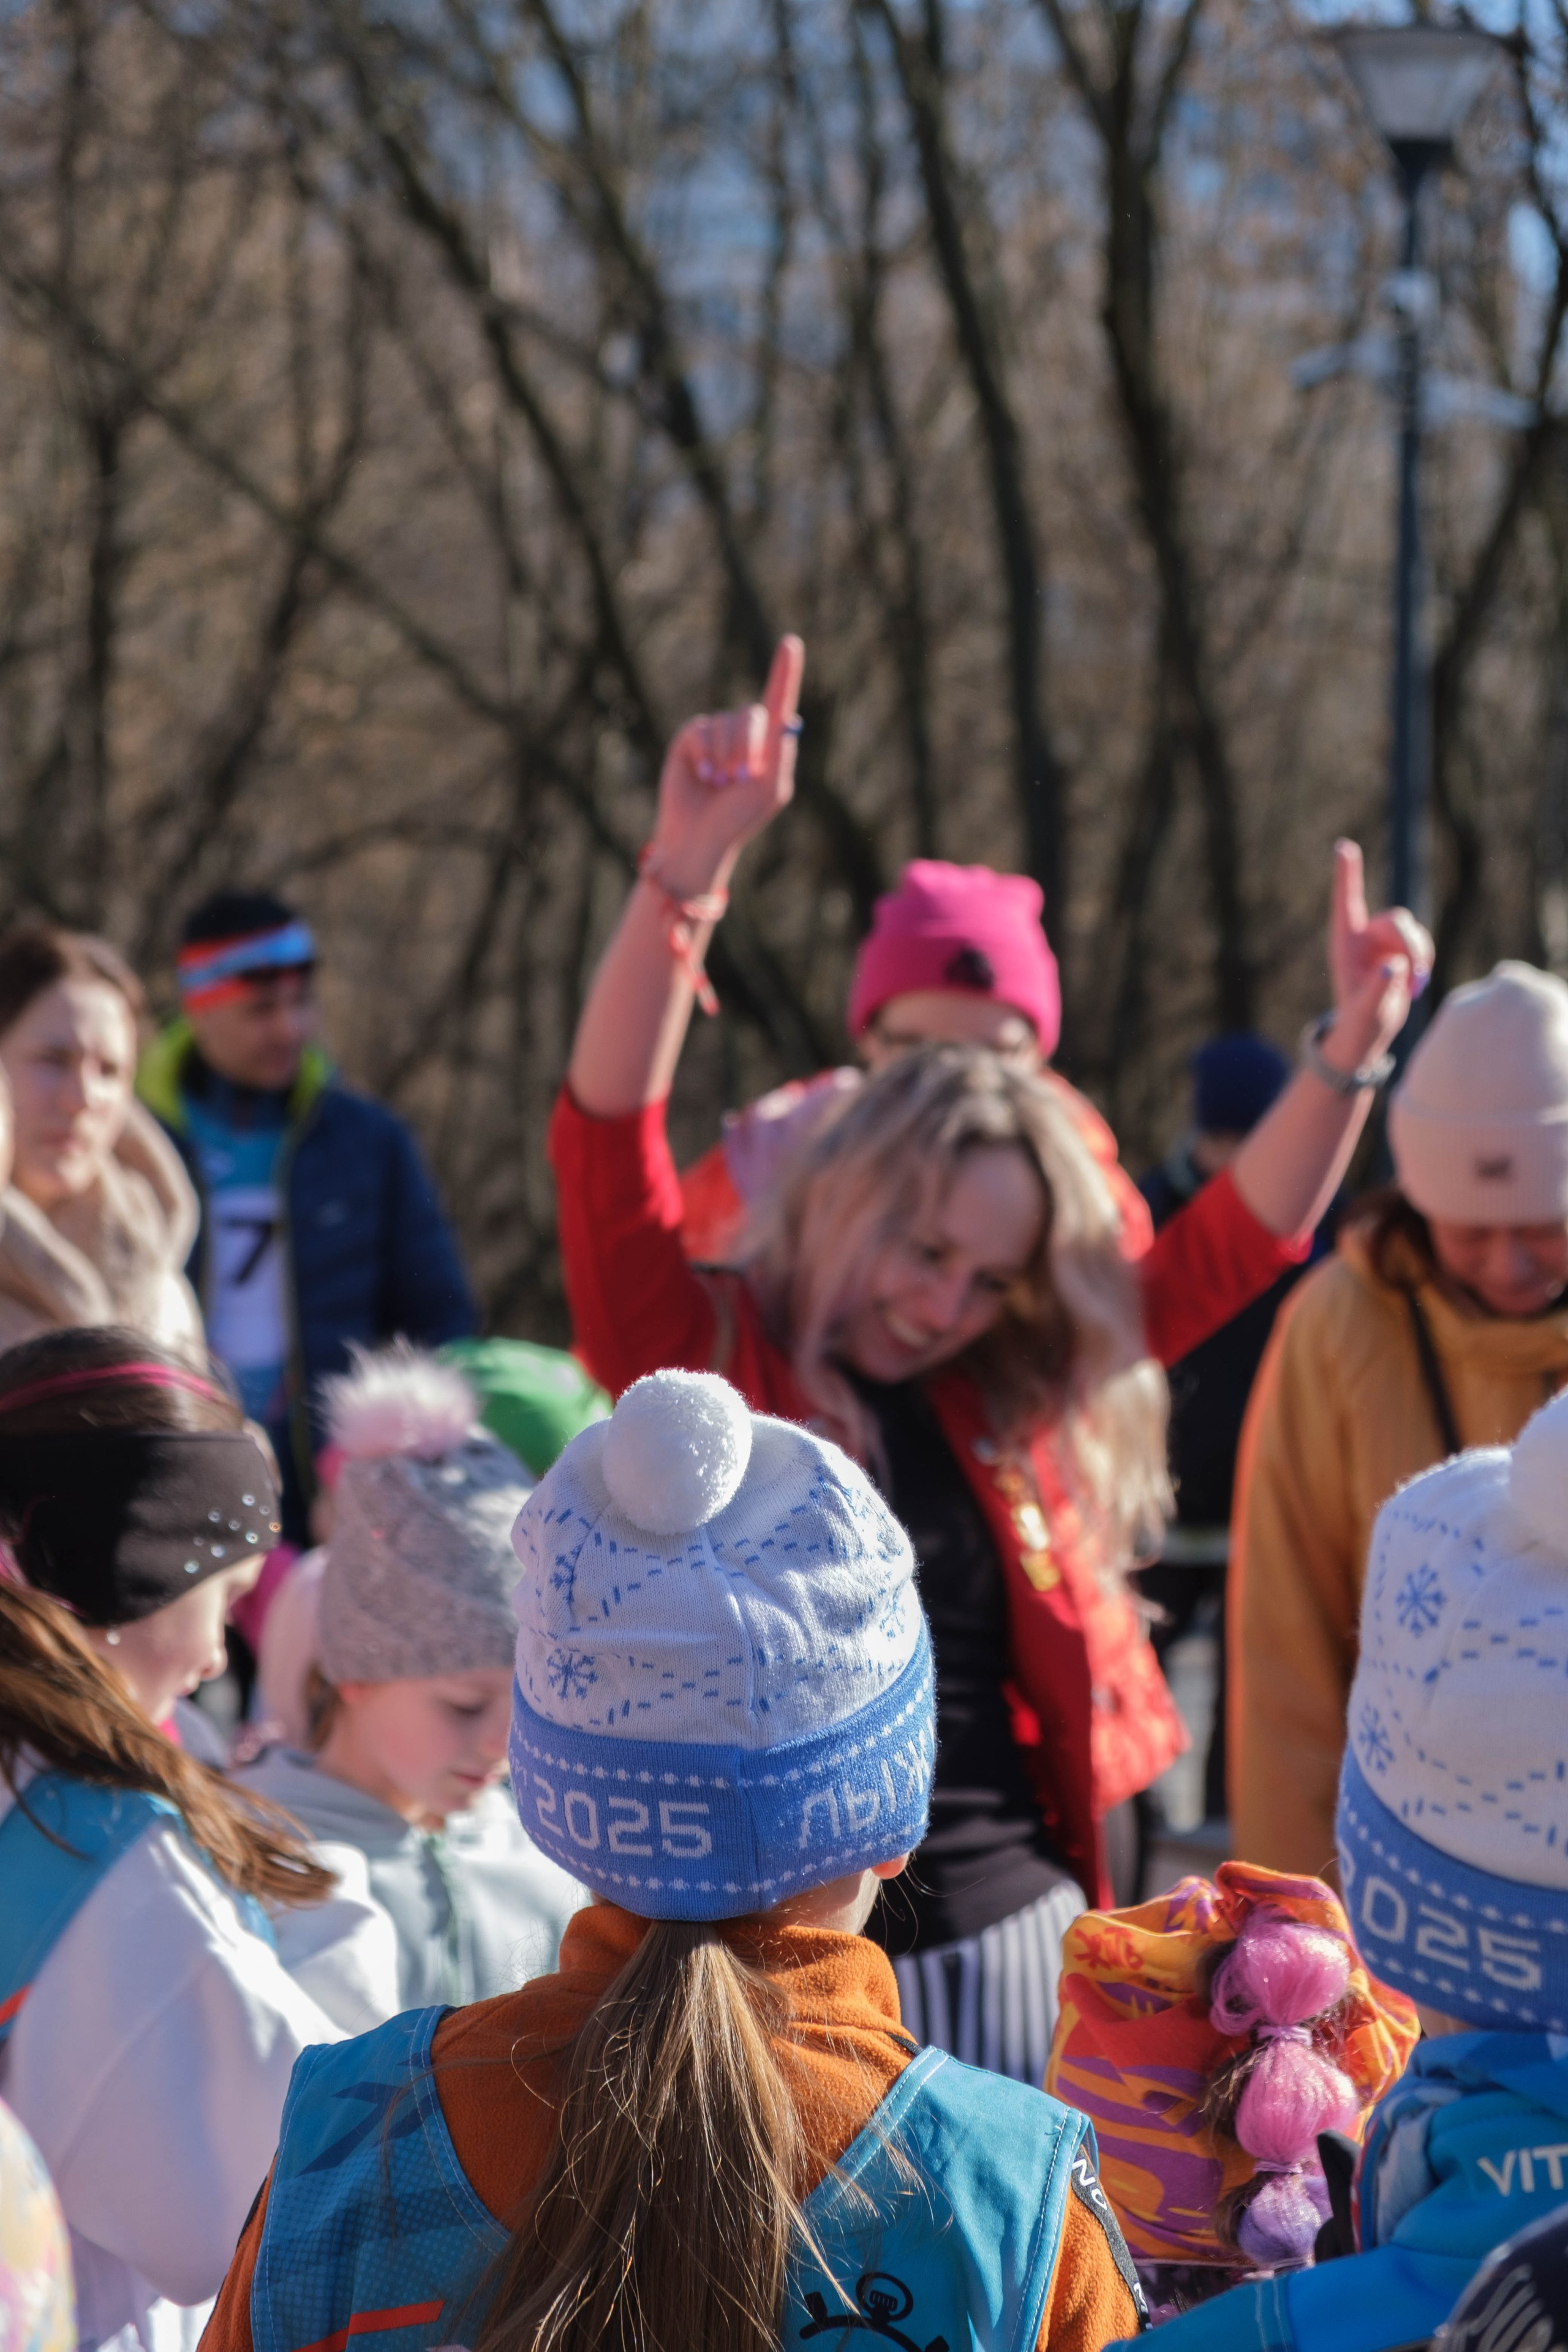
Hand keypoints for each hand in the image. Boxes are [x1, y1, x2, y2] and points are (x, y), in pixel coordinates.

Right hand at [646, 636, 805, 897]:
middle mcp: (744, 734)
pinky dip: (705, 756)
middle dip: (747, 746)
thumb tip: (786, 720)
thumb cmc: (738, 818)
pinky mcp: (690, 739)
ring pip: (724, 724)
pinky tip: (704, 777)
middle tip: (742, 776)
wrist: (699, 836)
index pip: (779, 701)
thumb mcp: (770, 791)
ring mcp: (716, 735)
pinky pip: (700, 731)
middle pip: (752, 715)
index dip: (785, 672)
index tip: (790, 643)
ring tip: (719, 784)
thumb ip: (779, 756)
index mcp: (769, 744)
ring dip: (724, 757)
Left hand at [1323, 839, 1433, 1072]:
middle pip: (1394, 920)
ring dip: (1419, 953)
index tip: (1344, 846)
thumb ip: (1379, 988)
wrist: (1371, 1030)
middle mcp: (1364, 937)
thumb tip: (1394, 966)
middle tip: (1416, 969)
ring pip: (1412, 930)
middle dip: (1409, 941)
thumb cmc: (1360, 1020)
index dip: (1346, 874)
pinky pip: (1422, 941)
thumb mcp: (1368, 1009)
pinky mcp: (1402, 949)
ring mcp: (1384, 941)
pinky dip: (1425, 958)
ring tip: (1412, 984)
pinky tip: (1415, 980)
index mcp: (1345, 945)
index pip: (1346, 902)